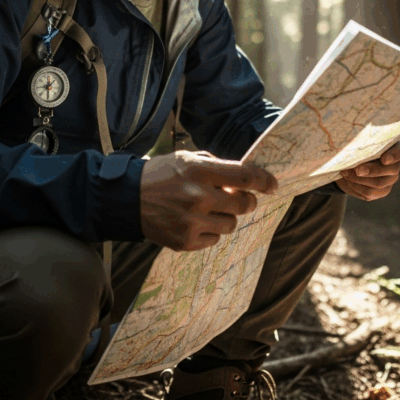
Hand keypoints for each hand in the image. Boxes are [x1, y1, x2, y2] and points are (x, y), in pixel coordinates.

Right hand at [140, 150, 277, 251]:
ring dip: (226, 216)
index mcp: (198, 171)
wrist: (127, 199)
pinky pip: (215, 239)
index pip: (244, 177)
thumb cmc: (160, 175)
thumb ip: (216, 166)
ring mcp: (192, 222)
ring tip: (208, 209)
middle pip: (244, 205)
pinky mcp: (186, 241)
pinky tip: (194, 221)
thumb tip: (244, 178)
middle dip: (245, 201)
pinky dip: (210, 231)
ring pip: (231, 224)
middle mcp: (198, 196)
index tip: (272, 185)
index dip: (264, 181)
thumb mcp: (186, 158)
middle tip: (236, 198)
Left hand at [335, 139, 399, 200]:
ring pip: (379, 183)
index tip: (384, 159)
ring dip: (359, 179)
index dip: (395, 155)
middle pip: (391, 170)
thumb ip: (361, 141)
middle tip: (357, 170)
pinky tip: (347, 180)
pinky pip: (369, 193)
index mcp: (394, 147)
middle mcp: (396, 164)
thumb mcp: (360, 140)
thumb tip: (352, 148)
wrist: (351, 161)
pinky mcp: (381, 191)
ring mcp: (390, 179)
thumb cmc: (358, 145)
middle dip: (373, 170)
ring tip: (345, 173)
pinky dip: (355, 186)